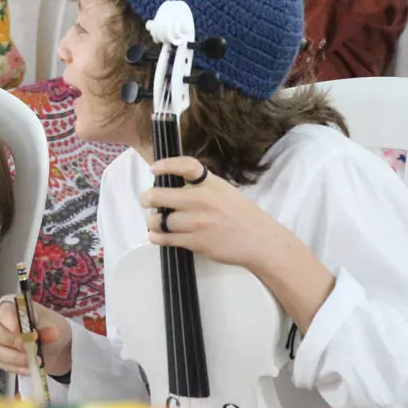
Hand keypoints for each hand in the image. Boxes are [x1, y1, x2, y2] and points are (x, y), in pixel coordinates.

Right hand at [0, 296, 72, 376]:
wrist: (52, 345)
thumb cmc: (48, 327)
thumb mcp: (53, 324)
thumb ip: (50, 328)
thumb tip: (53, 333)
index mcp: (8, 306)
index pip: (4, 312)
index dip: (15, 324)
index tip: (33, 335)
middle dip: (14, 343)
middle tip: (31, 349)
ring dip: (16, 358)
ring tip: (35, 361)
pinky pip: (1, 364)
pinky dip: (16, 368)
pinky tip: (29, 368)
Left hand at [140, 157, 290, 272]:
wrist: (261, 242)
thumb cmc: (242, 216)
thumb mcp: (225, 191)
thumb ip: (201, 188)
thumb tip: (172, 188)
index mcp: (212, 184)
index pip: (186, 166)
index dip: (166, 164)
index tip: (154, 169)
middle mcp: (204, 200)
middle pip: (161, 195)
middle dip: (147, 198)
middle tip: (145, 200)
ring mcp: (199, 222)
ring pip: (161, 220)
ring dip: (153, 221)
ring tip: (154, 221)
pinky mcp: (197, 242)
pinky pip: (167, 239)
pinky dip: (157, 237)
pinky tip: (157, 235)